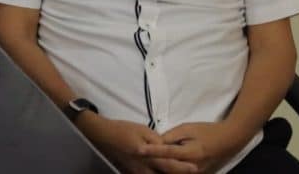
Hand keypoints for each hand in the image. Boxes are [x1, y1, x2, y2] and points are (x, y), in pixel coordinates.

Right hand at [77, 115, 197, 173]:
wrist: (103, 135)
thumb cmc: (123, 129)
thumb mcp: (143, 130)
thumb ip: (157, 140)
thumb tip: (167, 147)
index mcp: (147, 154)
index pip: (169, 162)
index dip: (182, 166)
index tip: (195, 168)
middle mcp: (143, 166)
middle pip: (164, 173)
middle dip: (177, 173)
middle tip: (191, 171)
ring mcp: (137, 171)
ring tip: (176, 173)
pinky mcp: (132, 171)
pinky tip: (160, 173)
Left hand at [138, 122, 243, 172]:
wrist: (228, 141)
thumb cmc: (207, 131)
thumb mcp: (188, 129)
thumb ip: (171, 136)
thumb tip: (156, 141)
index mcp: (191, 153)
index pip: (167, 152)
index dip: (152, 151)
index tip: (138, 149)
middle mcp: (192, 167)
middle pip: (168, 168)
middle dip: (152, 163)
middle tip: (137, 157)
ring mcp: (195, 173)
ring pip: (172, 173)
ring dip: (158, 169)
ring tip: (143, 163)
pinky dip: (167, 171)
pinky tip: (156, 167)